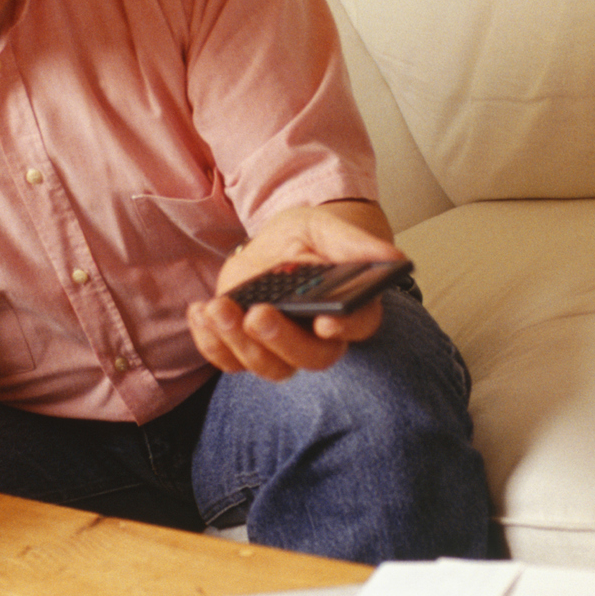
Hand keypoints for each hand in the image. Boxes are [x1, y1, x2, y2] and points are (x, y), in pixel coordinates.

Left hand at [186, 202, 402, 381]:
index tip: (326, 320)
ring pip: (267, 366)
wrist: (273, 244)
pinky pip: (229, 361)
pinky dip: (210, 342)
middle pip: (309, 357)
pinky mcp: (246, 347)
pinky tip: (201, 311)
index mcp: (349, 308)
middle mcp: (319, 338)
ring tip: (218, 308)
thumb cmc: (308, 239)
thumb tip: (393, 257)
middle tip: (257, 314)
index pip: (357, 327)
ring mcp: (281, 347)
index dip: (345, 328)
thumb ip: (355, 244)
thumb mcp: (326, 229)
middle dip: (280, 340)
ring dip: (238, 342)